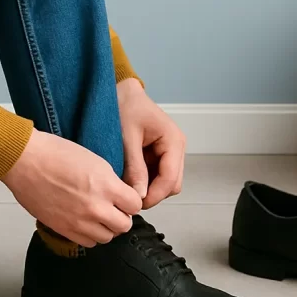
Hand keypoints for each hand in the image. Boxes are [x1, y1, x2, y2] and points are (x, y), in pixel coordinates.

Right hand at [2, 128, 141, 246]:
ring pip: (107, 237)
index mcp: (106, 184)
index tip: (126, 198)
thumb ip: (111, 181)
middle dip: (122, 216)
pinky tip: (85, 222)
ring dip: (106, 227)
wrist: (25, 160)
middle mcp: (96, 206)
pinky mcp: (63, 229)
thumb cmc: (54, 153)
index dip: (131, 201)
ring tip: (98, 215)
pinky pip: (88, 243)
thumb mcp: (95, 160)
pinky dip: (90, 235)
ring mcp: (79, 221)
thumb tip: (120, 195)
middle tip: (114, 208)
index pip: (135, 205)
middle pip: (124, 225)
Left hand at [117, 78, 185, 208]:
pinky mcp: (159, 154)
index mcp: (174, 141)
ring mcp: (169, 151)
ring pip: (165, 182)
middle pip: (172, 184)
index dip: (154, 195)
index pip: (171, 179)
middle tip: (129, 198)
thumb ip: (134, 167)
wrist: (120, 92)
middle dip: (153, 194)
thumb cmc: (125, 106)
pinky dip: (144, 180)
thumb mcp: (126, 138)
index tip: (135, 204)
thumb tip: (139, 196)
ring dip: (148, 188)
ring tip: (126, 186)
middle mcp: (176, 147)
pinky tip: (128, 178)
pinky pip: (156, 175)